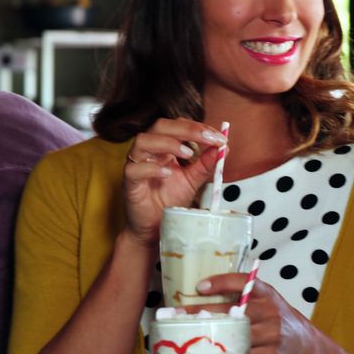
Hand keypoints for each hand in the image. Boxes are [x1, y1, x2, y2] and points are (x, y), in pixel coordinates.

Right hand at [123, 118, 226, 246]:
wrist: (155, 228)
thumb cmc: (169, 200)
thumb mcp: (192, 180)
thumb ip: (205, 164)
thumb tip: (224, 148)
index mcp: (164, 147)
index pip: (178, 125)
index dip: (198, 127)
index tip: (219, 137)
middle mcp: (149, 151)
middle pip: (161, 126)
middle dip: (187, 129)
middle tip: (208, 138)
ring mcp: (137, 165)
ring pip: (142, 141)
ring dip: (167, 143)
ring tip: (188, 153)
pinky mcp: (129, 183)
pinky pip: (134, 169)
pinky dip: (151, 168)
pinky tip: (168, 173)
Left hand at [196, 274, 318, 353]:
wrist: (303, 344)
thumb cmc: (275, 318)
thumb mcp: (267, 300)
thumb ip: (244, 295)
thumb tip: (202, 292)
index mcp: (267, 293)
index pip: (244, 282)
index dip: (221, 282)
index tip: (199, 287)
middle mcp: (270, 311)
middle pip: (233, 310)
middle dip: (202, 312)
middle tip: (177, 315)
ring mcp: (271, 333)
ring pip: (235, 334)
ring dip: (209, 335)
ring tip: (185, 335)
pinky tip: (206, 353)